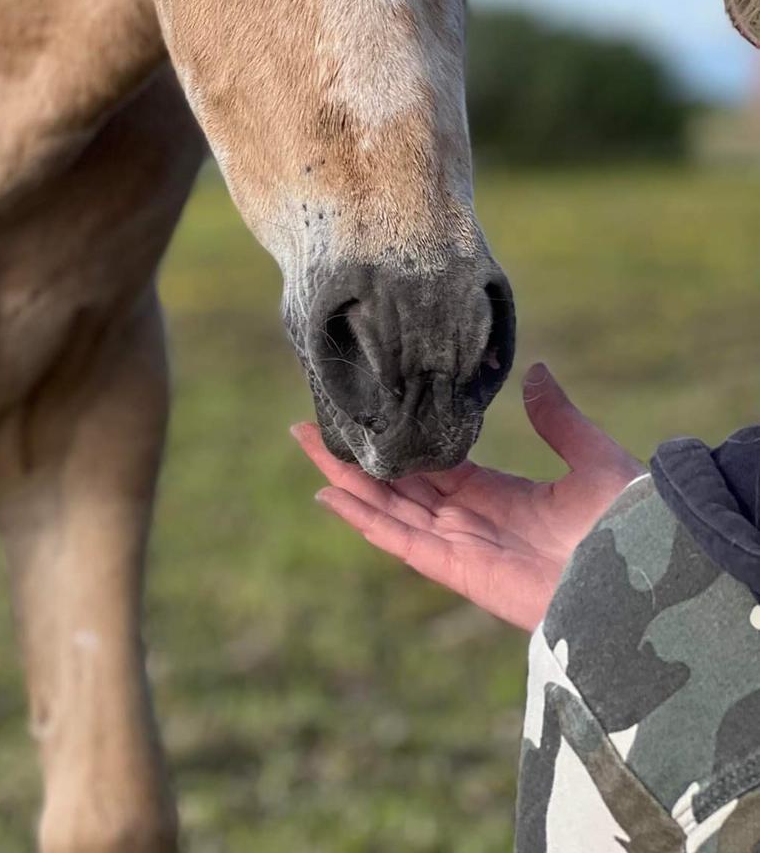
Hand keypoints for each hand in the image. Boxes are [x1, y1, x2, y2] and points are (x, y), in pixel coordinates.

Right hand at [292, 364, 641, 631]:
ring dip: (346, 479)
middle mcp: (474, 522)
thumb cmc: (630, 528)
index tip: (365, 419)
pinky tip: (329, 494)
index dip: (398, 443)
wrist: (644, 581)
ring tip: (306, 447)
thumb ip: (558, 420)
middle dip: (354, 458)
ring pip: (389, 508)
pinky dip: (364, 519)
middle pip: (398, 485)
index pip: (434, 466)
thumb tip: (535, 370)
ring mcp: (462, 547)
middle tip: (307, 427)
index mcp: (503, 497)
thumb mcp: (593, 459)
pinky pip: (401, 541)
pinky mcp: (460, 569)